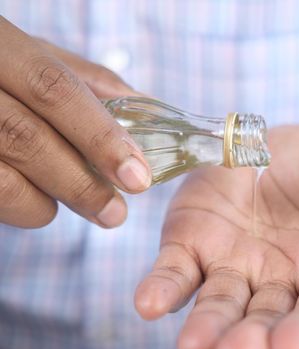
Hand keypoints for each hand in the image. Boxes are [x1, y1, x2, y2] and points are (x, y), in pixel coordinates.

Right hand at [0, 17, 150, 227]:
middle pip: (28, 137)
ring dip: (55, 201)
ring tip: (88, 208)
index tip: (137, 176)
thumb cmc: (6, 73)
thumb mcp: (40, 59)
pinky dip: (25, 208)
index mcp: (3, 48)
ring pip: (4, 178)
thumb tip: (146, 103)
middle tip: (116, 213)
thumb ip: (90, 80)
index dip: (100, 136)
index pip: (54, 90)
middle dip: (81, 183)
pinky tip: (43, 203)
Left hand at [135, 124, 298, 348]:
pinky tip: (150, 301)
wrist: (287, 142)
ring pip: (220, 306)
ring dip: (206, 327)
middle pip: (267, 322)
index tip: (291, 346)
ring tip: (193, 344)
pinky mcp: (197, 242)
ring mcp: (235, 265)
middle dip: (251, 340)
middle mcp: (281, 281)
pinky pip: (180, 270)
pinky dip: (165, 287)